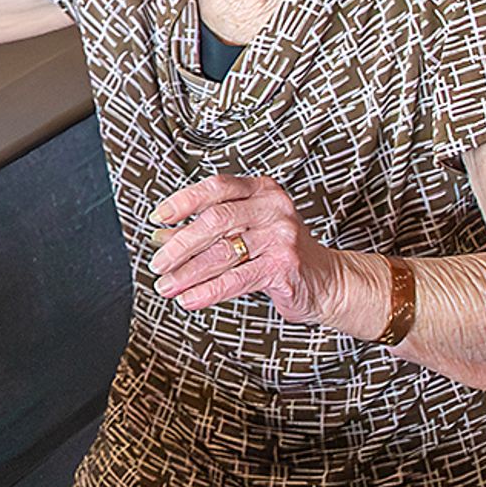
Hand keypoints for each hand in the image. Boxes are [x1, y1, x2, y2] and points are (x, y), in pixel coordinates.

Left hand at [148, 174, 376, 329]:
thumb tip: (161, 237)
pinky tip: (189, 299)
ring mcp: (281, 236)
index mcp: (261, 190)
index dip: (183, 201)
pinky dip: (207, 291)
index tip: (157, 218)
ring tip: (166, 286)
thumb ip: (206, 231)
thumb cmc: (281, 252)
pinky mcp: (284, 266)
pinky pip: (236, 279)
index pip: (216, 187)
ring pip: (222, 253)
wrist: (328, 281)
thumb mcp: (245, 232)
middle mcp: (273, 208)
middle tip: (157, 263)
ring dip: (187, 273)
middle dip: (179, 245)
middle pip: (214, 221)